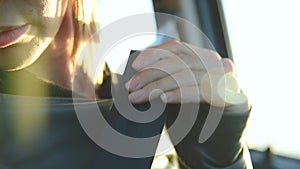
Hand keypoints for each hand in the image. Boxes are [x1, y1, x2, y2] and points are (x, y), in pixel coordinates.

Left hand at [125, 40, 249, 111]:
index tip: (135, 66)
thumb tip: (139, 78)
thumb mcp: (184, 84)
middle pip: (178, 62)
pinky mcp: (227, 95)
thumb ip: (169, 76)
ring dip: (157, 87)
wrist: (228, 121)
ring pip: (185, 75)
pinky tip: (163, 99)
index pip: (176, 47)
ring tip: (139, 97)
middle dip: (150, 74)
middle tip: (131, 87)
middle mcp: (215, 62)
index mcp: (202, 55)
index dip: (154, 54)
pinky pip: (199, 92)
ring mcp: (224, 77)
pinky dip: (179, 94)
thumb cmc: (199, 102)